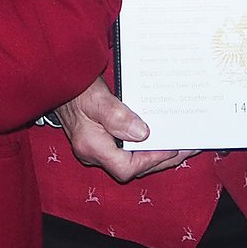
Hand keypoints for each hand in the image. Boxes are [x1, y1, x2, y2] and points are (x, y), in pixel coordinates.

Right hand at [55, 77, 194, 182]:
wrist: (59, 79)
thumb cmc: (75, 87)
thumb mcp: (96, 98)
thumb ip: (116, 116)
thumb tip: (143, 134)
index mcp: (91, 146)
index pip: (125, 168)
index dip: (151, 160)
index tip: (171, 147)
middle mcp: (93, 152)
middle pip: (132, 167)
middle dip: (161, 159)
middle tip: (187, 149)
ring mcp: (97, 148)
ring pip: (132, 160)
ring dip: (156, 154)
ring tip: (182, 146)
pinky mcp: (101, 140)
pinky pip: (127, 150)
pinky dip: (146, 147)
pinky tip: (160, 137)